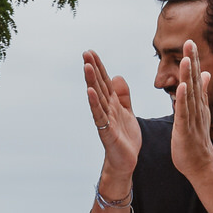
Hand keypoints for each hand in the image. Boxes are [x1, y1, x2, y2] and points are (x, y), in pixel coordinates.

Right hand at [83, 50, 141, 195]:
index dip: (99, 66)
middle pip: (98, 85)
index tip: (91, 51)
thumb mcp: (127, 111)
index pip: (104, 81)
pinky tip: (90, 92)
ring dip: (91, 81)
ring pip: (97, 97)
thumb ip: (123, 95)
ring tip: (86, 66)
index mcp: (112, 103)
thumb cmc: (125, 138)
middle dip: (93, 69)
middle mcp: (106, 109)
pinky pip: (100, 115)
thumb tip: (116, 76)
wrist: (126, 161)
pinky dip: (94, 103)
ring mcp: (105, 119)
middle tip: (85, 53)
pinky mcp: (107, 131)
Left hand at [167, 39, 212, 179]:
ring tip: (188, 59)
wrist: (201, 164)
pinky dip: (183, 100)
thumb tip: (206, 74)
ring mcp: (192, 118)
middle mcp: (197, 108)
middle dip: (193, 62)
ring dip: (189, 77)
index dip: (194, 60)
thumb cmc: (197, 139)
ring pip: (190, 94)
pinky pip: (183, 113)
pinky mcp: (185, 129)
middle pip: (195, 81)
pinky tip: (181, 87)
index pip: (196, 78)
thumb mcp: (200, 112)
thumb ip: (203, 93)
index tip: (191, 42)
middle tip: (190, 42)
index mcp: (198, 103)